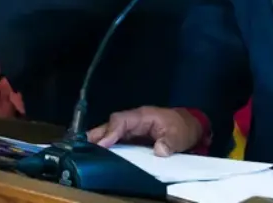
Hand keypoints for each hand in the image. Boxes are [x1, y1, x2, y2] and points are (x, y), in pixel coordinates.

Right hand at [88, 107, 202, 156]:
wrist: (189, 128)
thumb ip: (169, 142)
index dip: (110, 132)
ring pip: (110, 132)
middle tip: (83, 150)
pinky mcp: (131, 138)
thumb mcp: (179, 135)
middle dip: (97, 136)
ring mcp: (131, 129)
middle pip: (110, 125)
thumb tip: (159, 150)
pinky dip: (106, 147)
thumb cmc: (182, 128)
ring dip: (98, 142)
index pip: (121, 120)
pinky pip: (115, 141)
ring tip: (85, 155)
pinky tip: (98, 157)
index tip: (101, 145)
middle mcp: (134, 121)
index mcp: (143, 116)